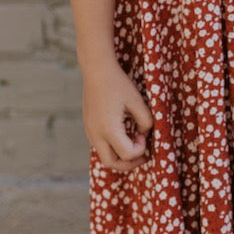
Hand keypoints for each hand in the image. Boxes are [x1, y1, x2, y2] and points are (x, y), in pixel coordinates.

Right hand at [81, 57, 153, 171]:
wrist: (96, 69)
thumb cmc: (118, 83)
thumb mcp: (137, 101)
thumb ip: (145, 121)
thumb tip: (143, 134)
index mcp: (109, 129)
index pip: (127, 154)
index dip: (140, 149)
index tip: (144, 134)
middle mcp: (96, 133)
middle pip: (111, 163)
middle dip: (129, 163)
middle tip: (142, 154)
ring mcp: (89, 131)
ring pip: (104, 156)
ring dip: (120, 155)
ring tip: (133, 142)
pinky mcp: (88, 126)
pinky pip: (100, 145)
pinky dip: (112, 147)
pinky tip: (123, 134)